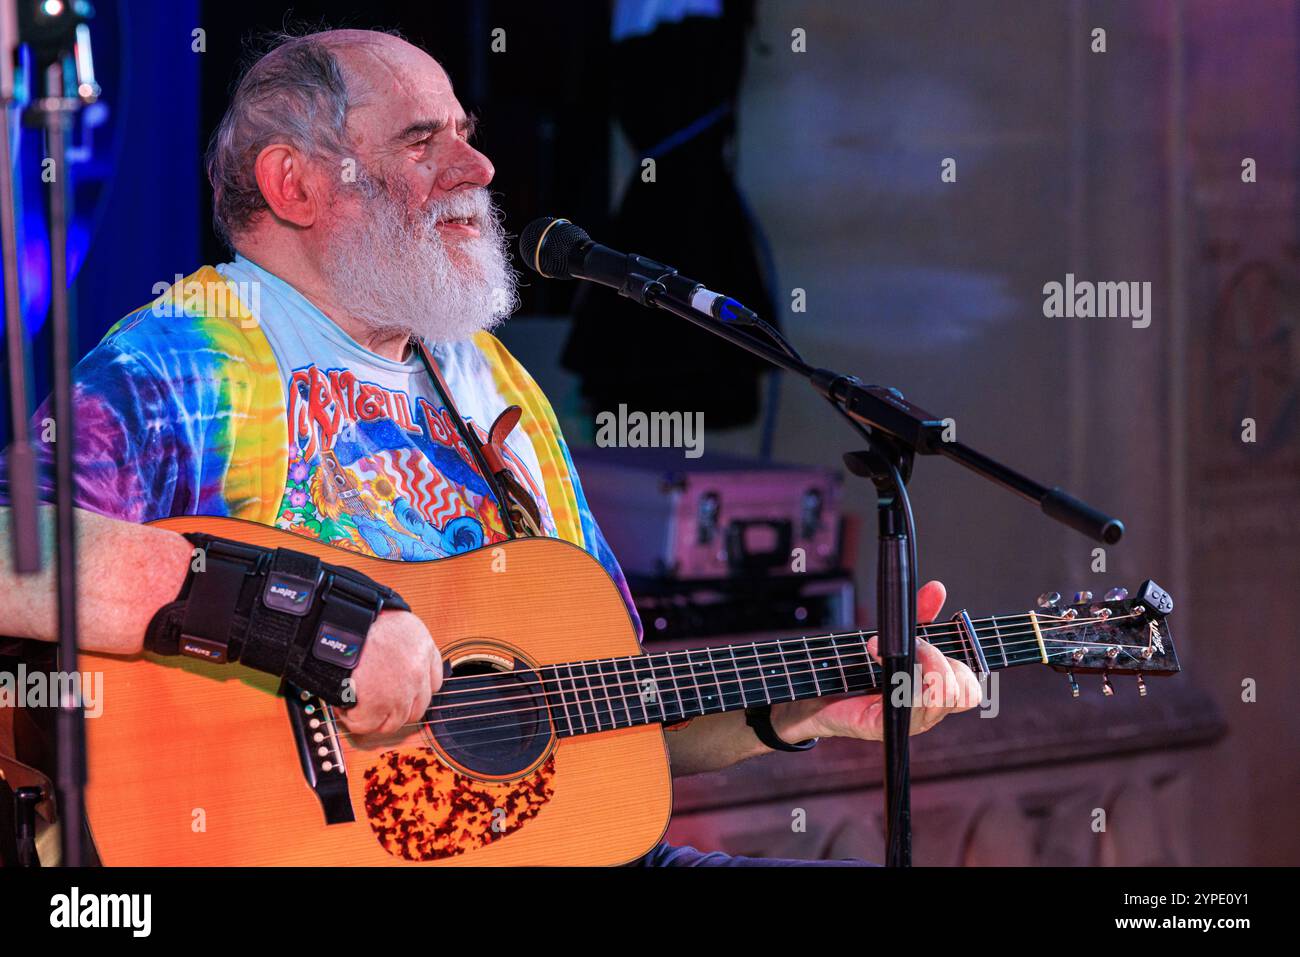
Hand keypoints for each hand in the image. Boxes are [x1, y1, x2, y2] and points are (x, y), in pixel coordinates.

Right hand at [336, 609, 442, 735]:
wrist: (346, 621)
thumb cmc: (365, 618)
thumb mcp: (399, 622)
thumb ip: (407, 644)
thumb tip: (398, 662)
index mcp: (424, 649)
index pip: (434, 683)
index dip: (415, 690)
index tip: (401, 691)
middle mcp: (417, 674)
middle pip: (416, 709)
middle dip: (396, 710)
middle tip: (375, 702)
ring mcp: (400, 693)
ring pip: (393, 723)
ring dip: (373, 718)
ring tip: (355, 704)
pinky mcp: (376, 704)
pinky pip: (365, 724)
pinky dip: (352, 720)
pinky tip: (344, 706)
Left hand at [771, 580, 982, 742]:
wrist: (814, 694)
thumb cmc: (857, 669)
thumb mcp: (893, 636)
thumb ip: (920, 614)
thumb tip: (937, 589)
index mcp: (934, 694)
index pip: (972, 691)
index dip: (964, 663)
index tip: (932, 641)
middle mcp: (927, 712)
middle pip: (965, 695)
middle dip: (942, 659)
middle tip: (913, 643)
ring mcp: (908, 722)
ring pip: (942, 698)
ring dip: (920, 662)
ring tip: (888, 647)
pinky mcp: (884, 725)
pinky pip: (910, 706)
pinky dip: (899, 675)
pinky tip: (878, 655)